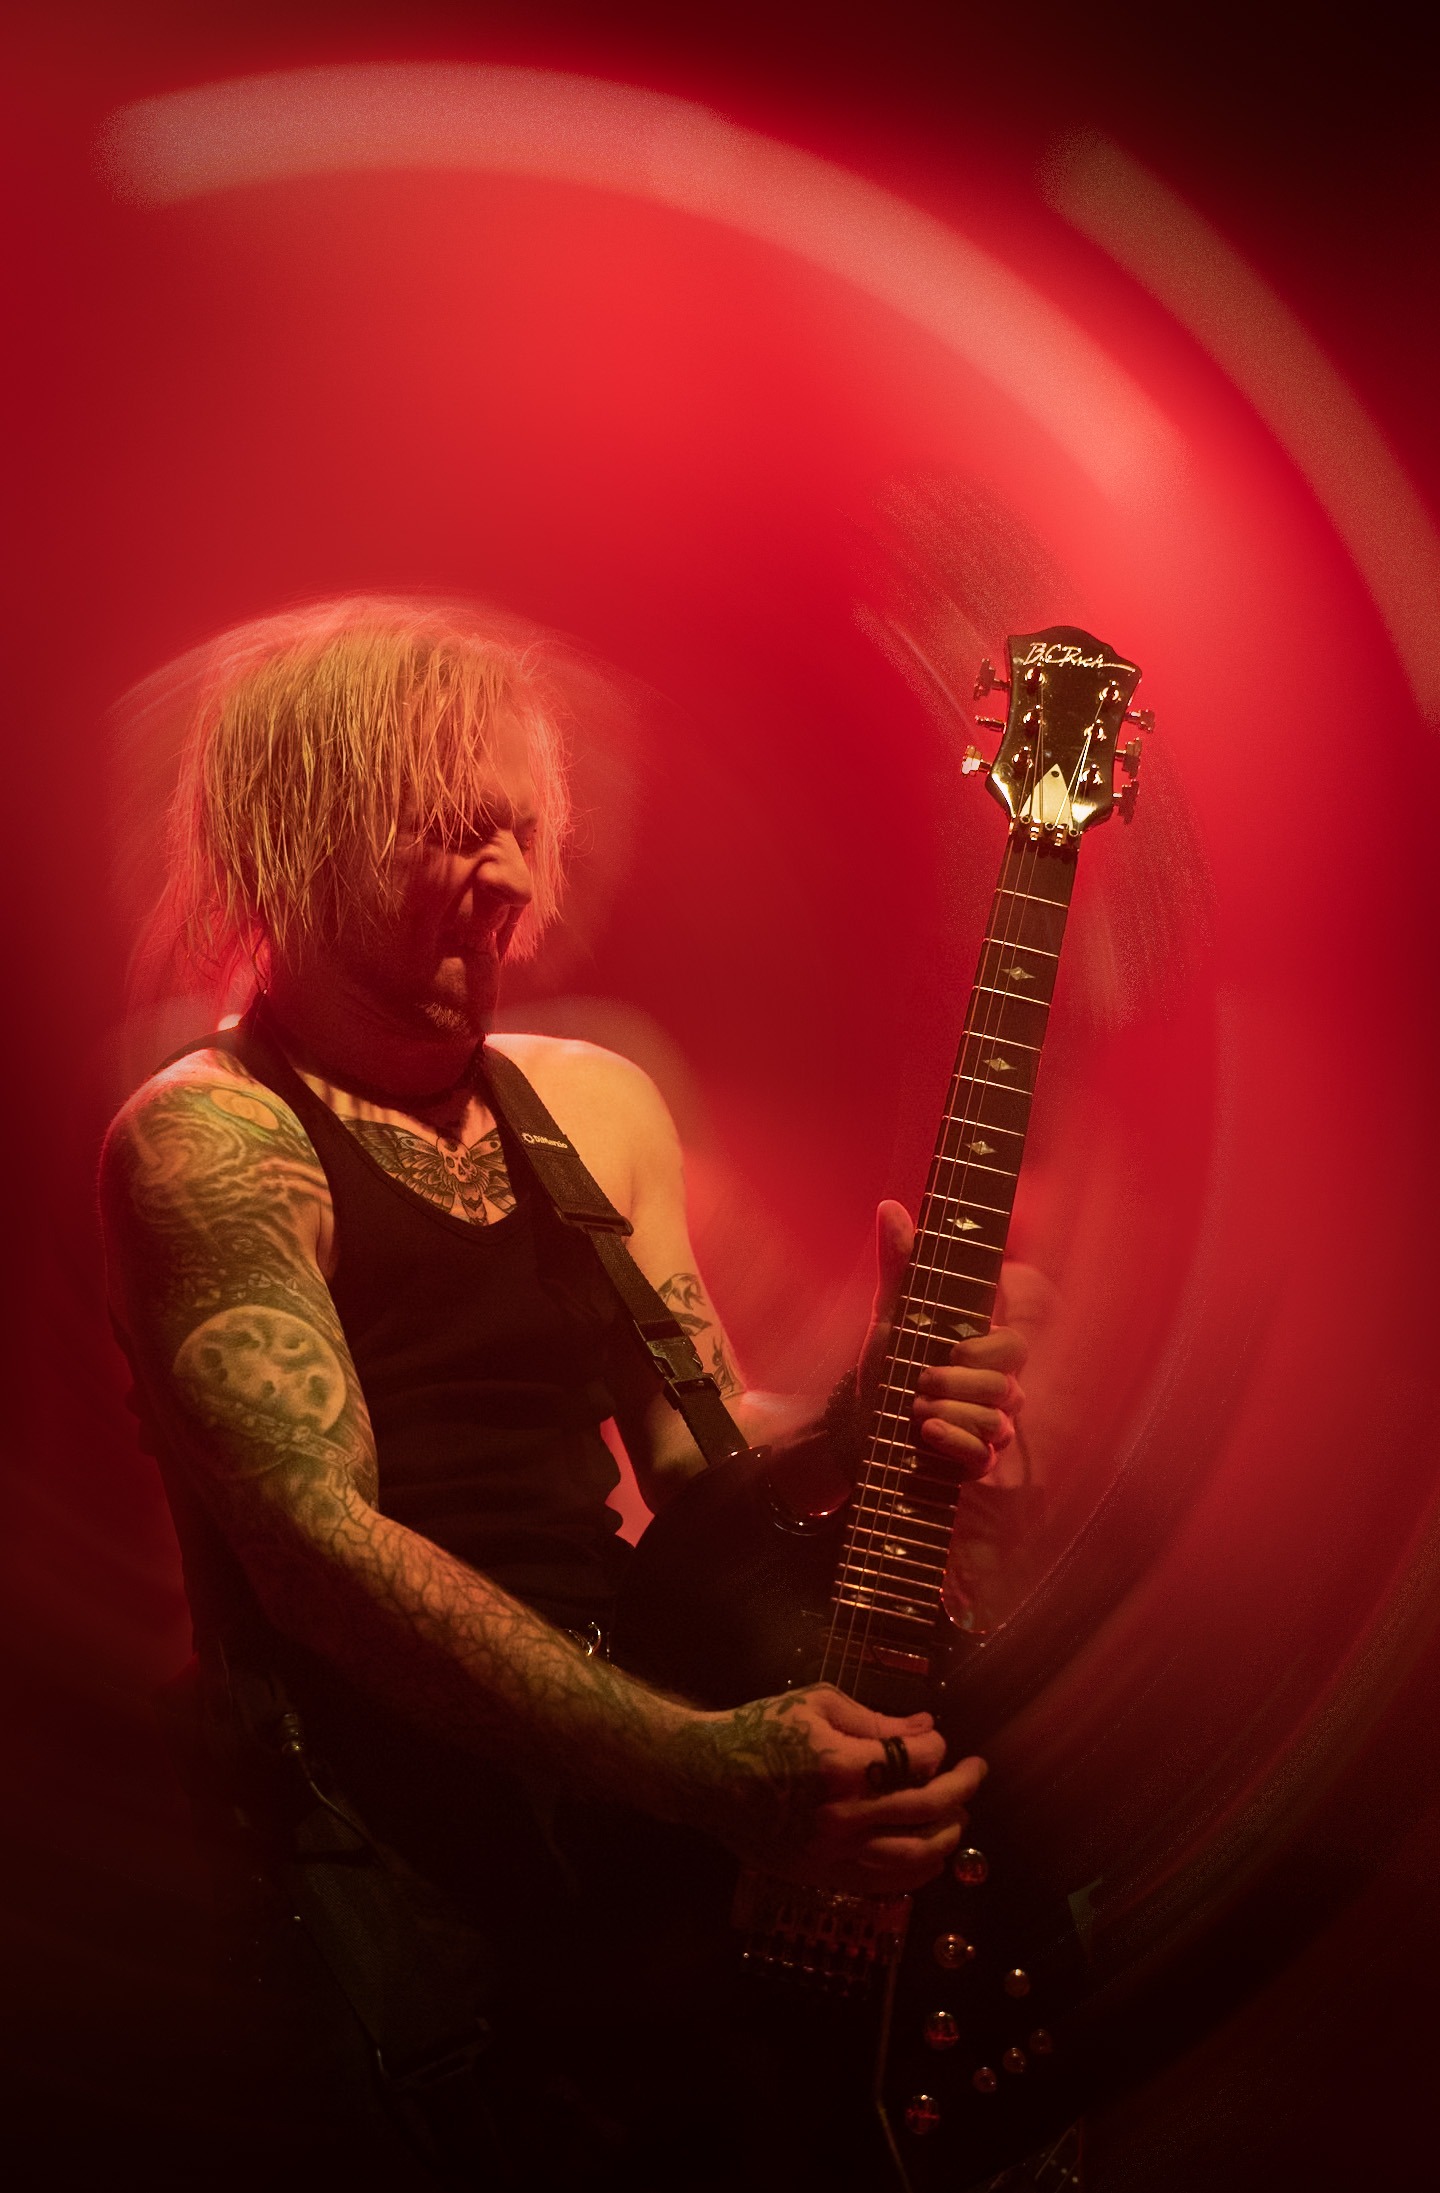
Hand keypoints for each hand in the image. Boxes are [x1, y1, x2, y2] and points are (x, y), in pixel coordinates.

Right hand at [692, 1683, 985, 1894]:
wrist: (706, 1775)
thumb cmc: (760, 1728)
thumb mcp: (817, 1704)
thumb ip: (876, 1720)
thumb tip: (926, 1726)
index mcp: (843, 1765)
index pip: (919, 1760)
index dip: (938, 1746)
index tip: (936, 1738)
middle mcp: (845, 1815)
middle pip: (929, 1808)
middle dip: (963, 1787)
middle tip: (976, 1773)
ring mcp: (835, 1852)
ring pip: (917, 1856)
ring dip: (949, 1834)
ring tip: (960, 1816)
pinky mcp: (824, 1875)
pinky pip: (887, 1883)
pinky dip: (919, 1871)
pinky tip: (932, 1854)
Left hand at [861, 1200, 1027, 1477]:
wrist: (859, 1424)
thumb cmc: (885, 1364)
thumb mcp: (889, 1314)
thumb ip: (899, 1264)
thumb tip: (890, 1206)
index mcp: (984, 1351)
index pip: (1014, 1346)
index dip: (988, 1348)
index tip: (952, 1348)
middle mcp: (997, 1390)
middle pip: (1006, 1386)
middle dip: (959, 1384)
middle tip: (921, 1380)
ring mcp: (991, 1427)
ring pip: (994, 1422)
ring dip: (947, 1414)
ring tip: (913, 1409)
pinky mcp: (977, 1461)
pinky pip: (983, 1456)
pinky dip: (951, 1444)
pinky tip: (925, 1434)